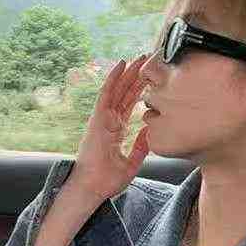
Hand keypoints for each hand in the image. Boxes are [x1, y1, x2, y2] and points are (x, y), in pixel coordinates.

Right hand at [74, 53, 151, 200]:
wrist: (92, 188)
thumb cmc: (107, 181)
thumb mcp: (132, 163)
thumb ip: (141, 146)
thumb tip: (150, 130)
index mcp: (115, 131)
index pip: (129, 105)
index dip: (140, 90)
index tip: (153, 78)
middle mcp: (108, 122)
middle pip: (124, 93)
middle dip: (137, 76)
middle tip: (151, 59)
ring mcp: (102, 119)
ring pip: (118, 89)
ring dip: (129, 72)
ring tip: (142, 57)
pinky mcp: (97, 119)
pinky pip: (106, 94)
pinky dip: (113, 78)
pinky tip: (122, 64)